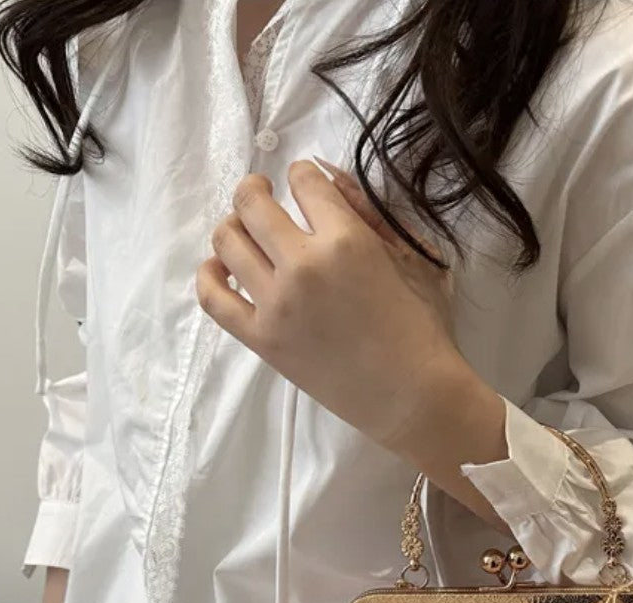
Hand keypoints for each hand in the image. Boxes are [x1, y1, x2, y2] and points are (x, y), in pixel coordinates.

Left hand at [196, 159, 469, 451]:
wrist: (413, 397)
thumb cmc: (424, 330)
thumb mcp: (414, 260)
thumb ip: (371, 215)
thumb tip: (328, 176)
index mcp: (347, 240)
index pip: (304, 180)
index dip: (303, 175)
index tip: (305, 185)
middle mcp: (303, 264)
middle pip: (251, 203)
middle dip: (256, 189)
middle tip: (264, 194)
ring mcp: (276, 303)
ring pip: (227, 242)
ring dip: (233, 226)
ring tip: (247, 233)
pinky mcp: (261, 338)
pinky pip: (212, 297)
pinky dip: (208, 275)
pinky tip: (220, 269)